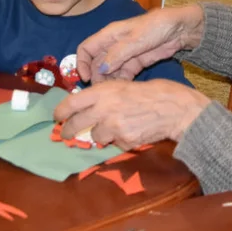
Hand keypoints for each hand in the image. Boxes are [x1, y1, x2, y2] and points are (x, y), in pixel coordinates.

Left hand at [54, 80, 210, 148]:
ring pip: (96, 137)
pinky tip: (133, 132)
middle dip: (68, 131)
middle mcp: (104, 108)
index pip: (72, 103)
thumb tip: (89, 107)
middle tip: (65, 135)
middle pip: (76, 124)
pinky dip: (121, 141)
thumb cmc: (153, 92)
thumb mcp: (124, 86)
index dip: (61, 111)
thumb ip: (106, 97)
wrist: (175, 109)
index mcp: (104, 91)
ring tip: (116, 127)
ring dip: (101, 135)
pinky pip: (116, 145)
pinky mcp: (124, 141)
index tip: (57, 116)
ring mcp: (114, 126)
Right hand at [77, 4, 204, 82]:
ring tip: (112, 95)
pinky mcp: (136, 64)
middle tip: (101, 93)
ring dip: (108, 83)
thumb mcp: (136, 39)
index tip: (85, 78)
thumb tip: (101, 69)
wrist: (180, 29)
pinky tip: (123, 92)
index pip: (86, 48)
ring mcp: (125, 55)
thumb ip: (118, 53)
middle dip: (96, 77)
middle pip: (96, 63)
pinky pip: (123, 75)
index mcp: (109, 34)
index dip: (81, 63)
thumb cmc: (157, 26)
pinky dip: (121, 83)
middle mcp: (114, 45)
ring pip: (109, 72)